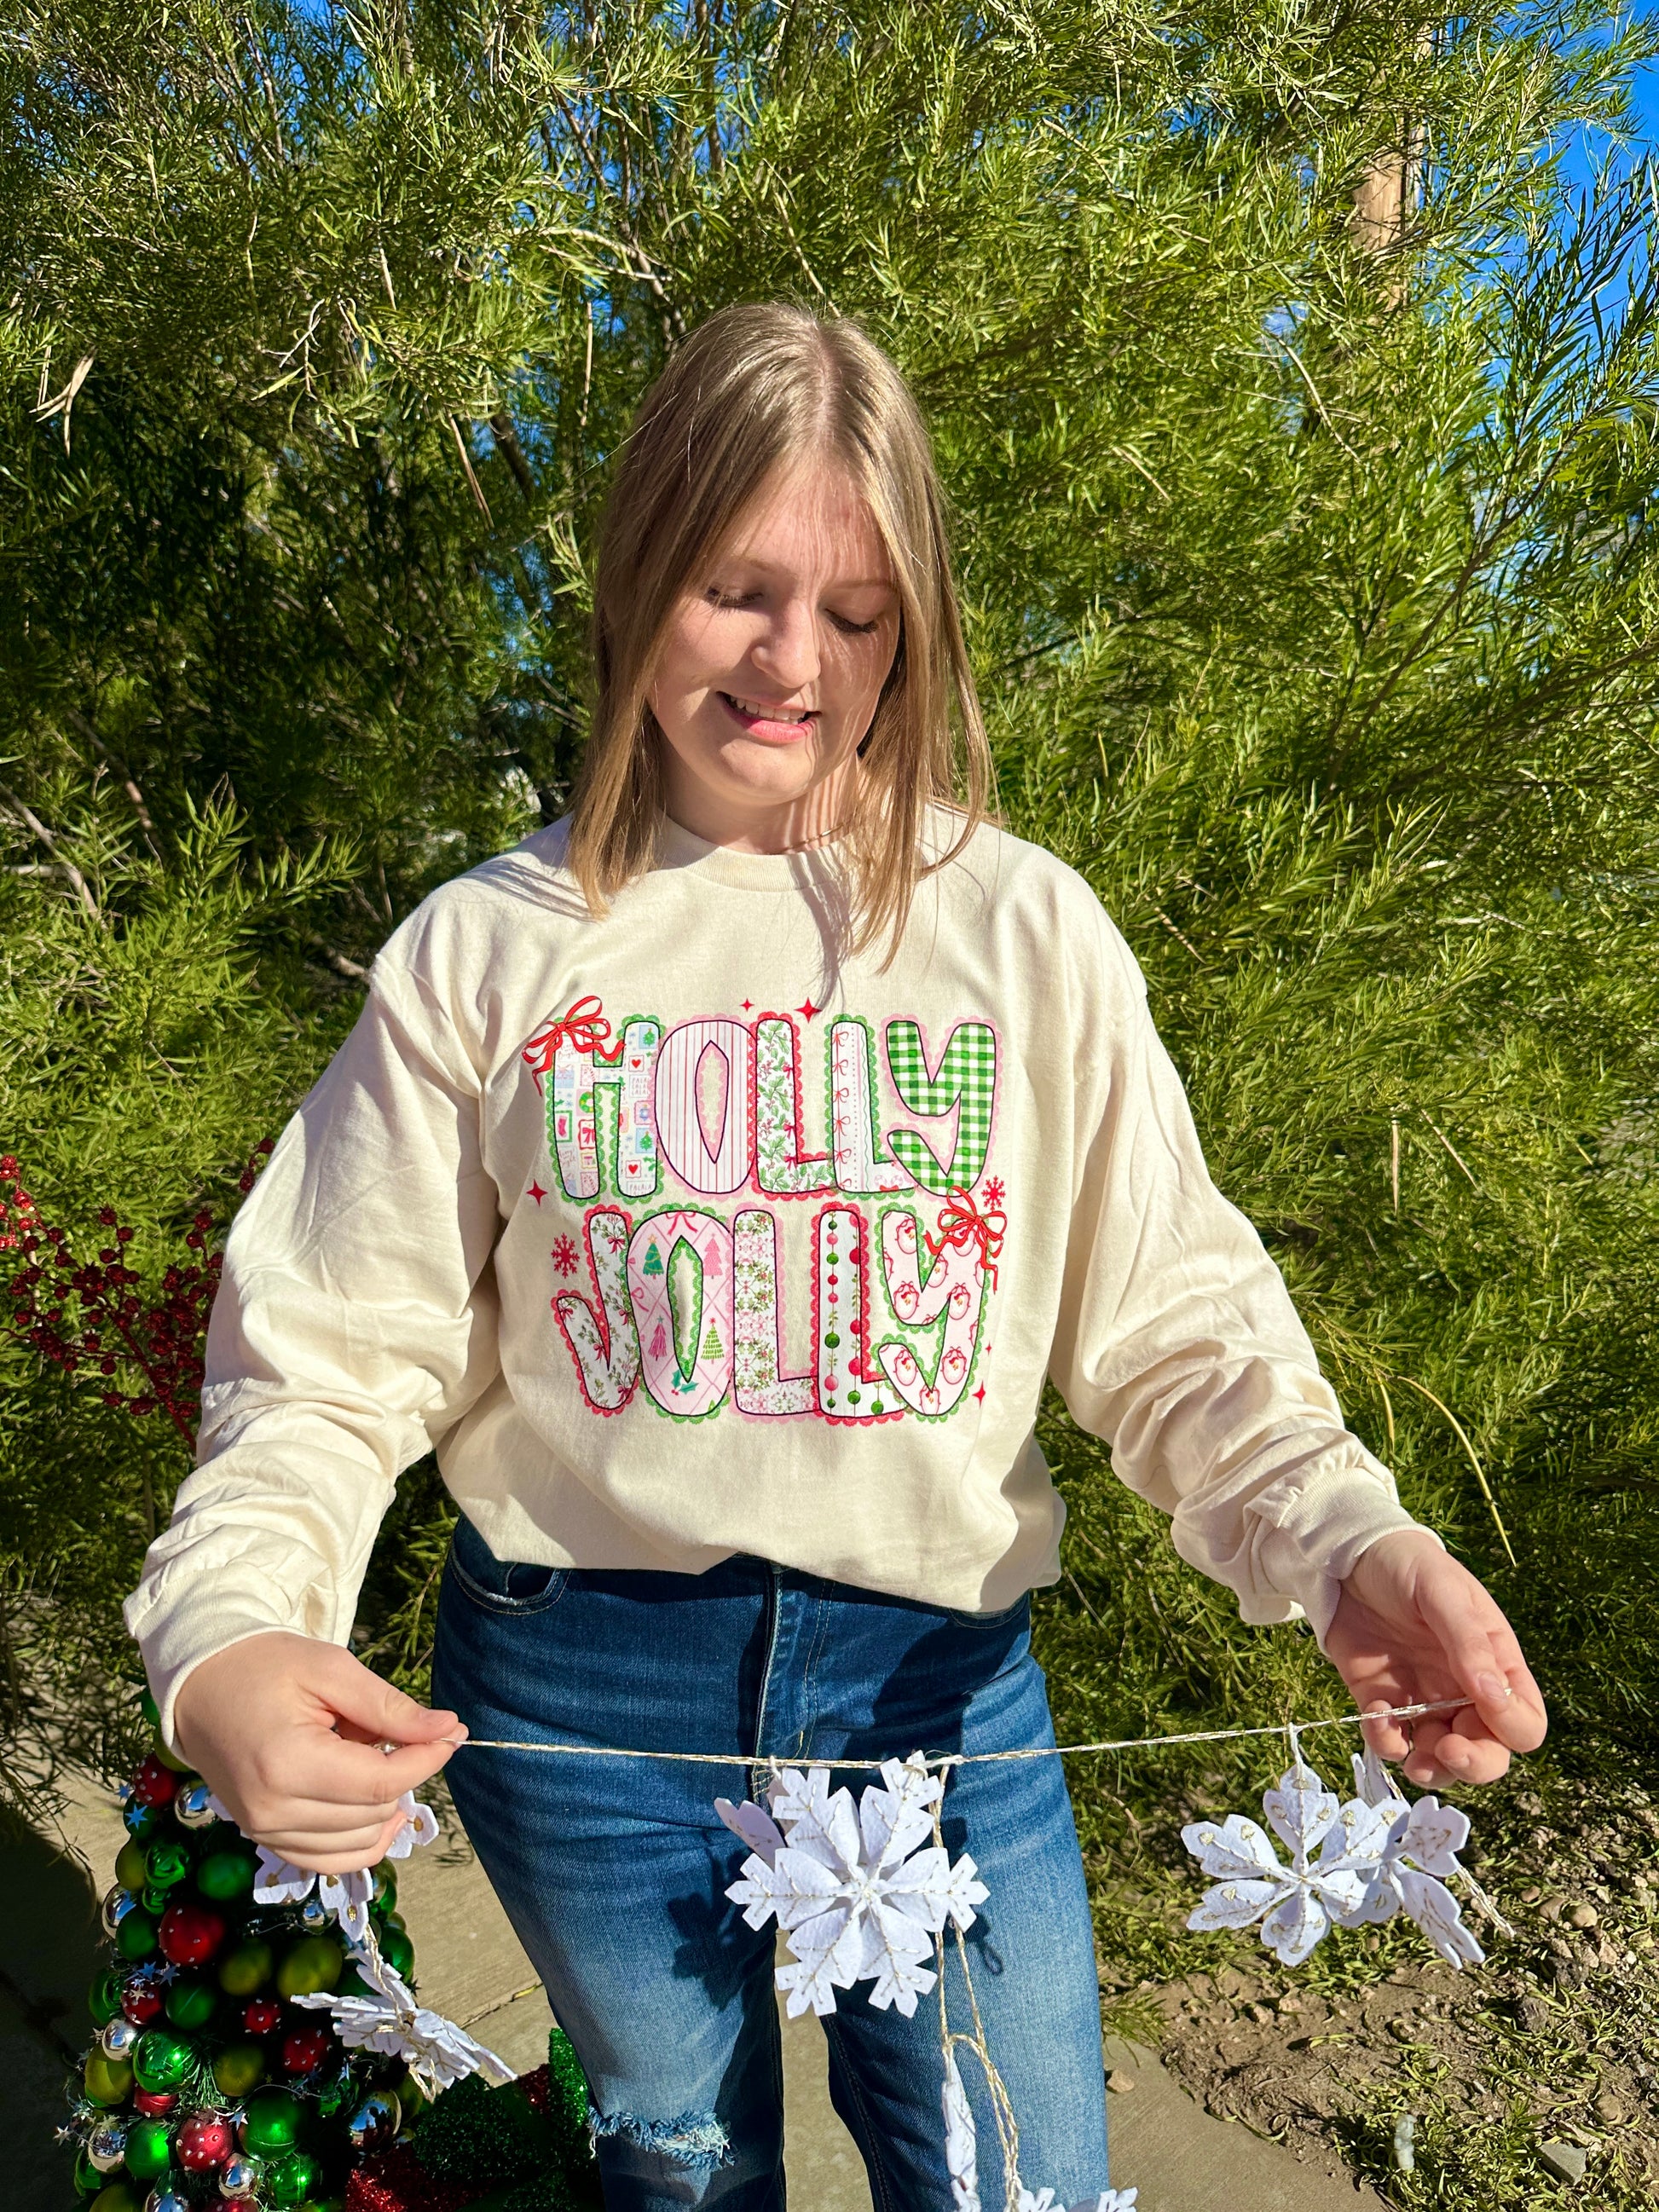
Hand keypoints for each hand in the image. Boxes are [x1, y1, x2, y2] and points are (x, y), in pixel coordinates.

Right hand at [171, 1630, 466, 1874]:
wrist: (202, 1684)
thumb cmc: (265, 1666)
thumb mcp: (331, 1670)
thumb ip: (390, 1707)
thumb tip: (448, 1730)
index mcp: (287, 1764)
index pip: (381, 1784)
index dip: (427, 1760)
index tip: (452, 1733)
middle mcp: (272, 1811)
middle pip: (373, 1816)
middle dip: (404, 1775)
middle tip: (395, 1731)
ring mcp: (263, 1832)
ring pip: (357, 1845)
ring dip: (383, 1808)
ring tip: (368, 1757)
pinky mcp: (263, 1839)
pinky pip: (329, 1860)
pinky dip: (360, 1837)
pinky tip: (371, 1804)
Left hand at [1323, 1529, 1545, 1789]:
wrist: (1350, 1555)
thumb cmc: (1410, 1566)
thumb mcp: (1444, 1593)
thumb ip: (1469, 1642)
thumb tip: (1495, 1695)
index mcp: (1495, 1666)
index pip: (1524, 1720)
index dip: (1512, 1728)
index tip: (1486, 1710)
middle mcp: (1463, 1692)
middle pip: (1487, 1752)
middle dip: (1474, 1765)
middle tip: (1448, 1751)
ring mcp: (1423, 1700)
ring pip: (1440, 1759)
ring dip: (1432, 1770)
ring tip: (1413, 1759)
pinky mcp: (1381, 1701)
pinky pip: (1391, 1740)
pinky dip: (1387, 1743)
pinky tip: (1378, 1720)